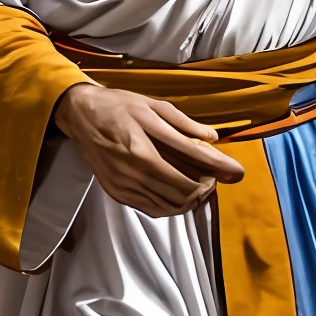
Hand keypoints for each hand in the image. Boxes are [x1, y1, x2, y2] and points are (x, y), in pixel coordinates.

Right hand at [53, 83, 244, 217]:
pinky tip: (180, 194)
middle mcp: (134, 170)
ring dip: (191, 200)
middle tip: (213, 178)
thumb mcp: (153, 105)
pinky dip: (172, 206)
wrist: (80, 115)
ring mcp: (124, 185)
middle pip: (184, 192)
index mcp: (144, 147)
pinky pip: (153, 209)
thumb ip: (184, 124)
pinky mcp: (118, 193)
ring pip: (170, 206)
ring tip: (200, 186)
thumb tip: (213, 138)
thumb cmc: (118, 106)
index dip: (218, 170)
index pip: (192, 165)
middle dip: (206, 188)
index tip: (234, 171)